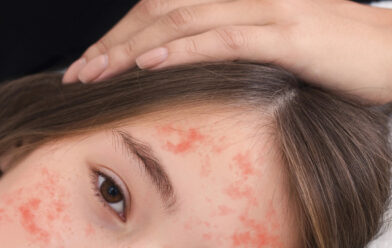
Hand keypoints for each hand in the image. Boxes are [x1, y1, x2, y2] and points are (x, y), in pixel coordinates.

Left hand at [61, 0, 391, 104]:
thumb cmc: (337, 58)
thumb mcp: (272, 49)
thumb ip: (229, 49)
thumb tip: (181, 70)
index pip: (165, 7)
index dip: (122, 34)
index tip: (89, 64)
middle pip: (163, 10)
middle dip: (115, 42)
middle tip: (77, 74)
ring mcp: (270, 10)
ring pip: (184, 21)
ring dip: (133, 48)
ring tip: (96, 72)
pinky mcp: (291, 36)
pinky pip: (227, 39)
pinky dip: (183, 51)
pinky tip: (149, 65)